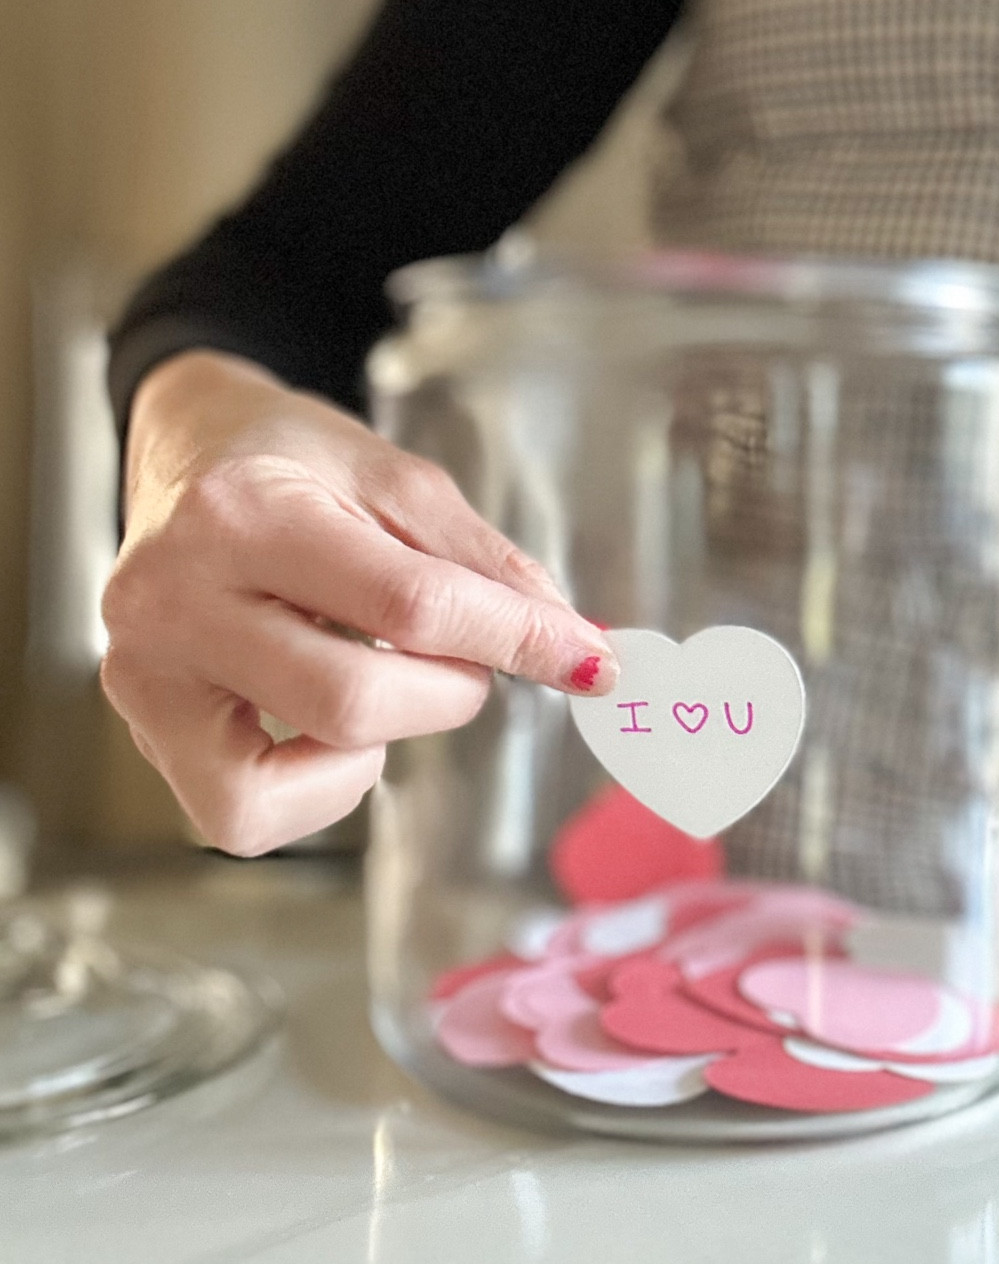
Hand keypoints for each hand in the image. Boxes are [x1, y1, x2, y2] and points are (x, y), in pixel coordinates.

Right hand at [102, 350, 614, 855]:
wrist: (183, 449)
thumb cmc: (293, 462)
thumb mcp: (398, 480)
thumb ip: (484, 565)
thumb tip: (575, 648)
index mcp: (244, 513)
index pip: (408, 605)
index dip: (515, 640)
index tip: (589, 661)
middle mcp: (175, 598)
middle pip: (354, 702)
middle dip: (449, 693)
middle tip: (465, 657)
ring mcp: (145, 670)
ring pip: (284, 782)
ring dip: (374, 747)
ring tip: (380, 677)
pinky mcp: (143, 723)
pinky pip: (238, 814)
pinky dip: (311, 786)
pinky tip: (324, 718)